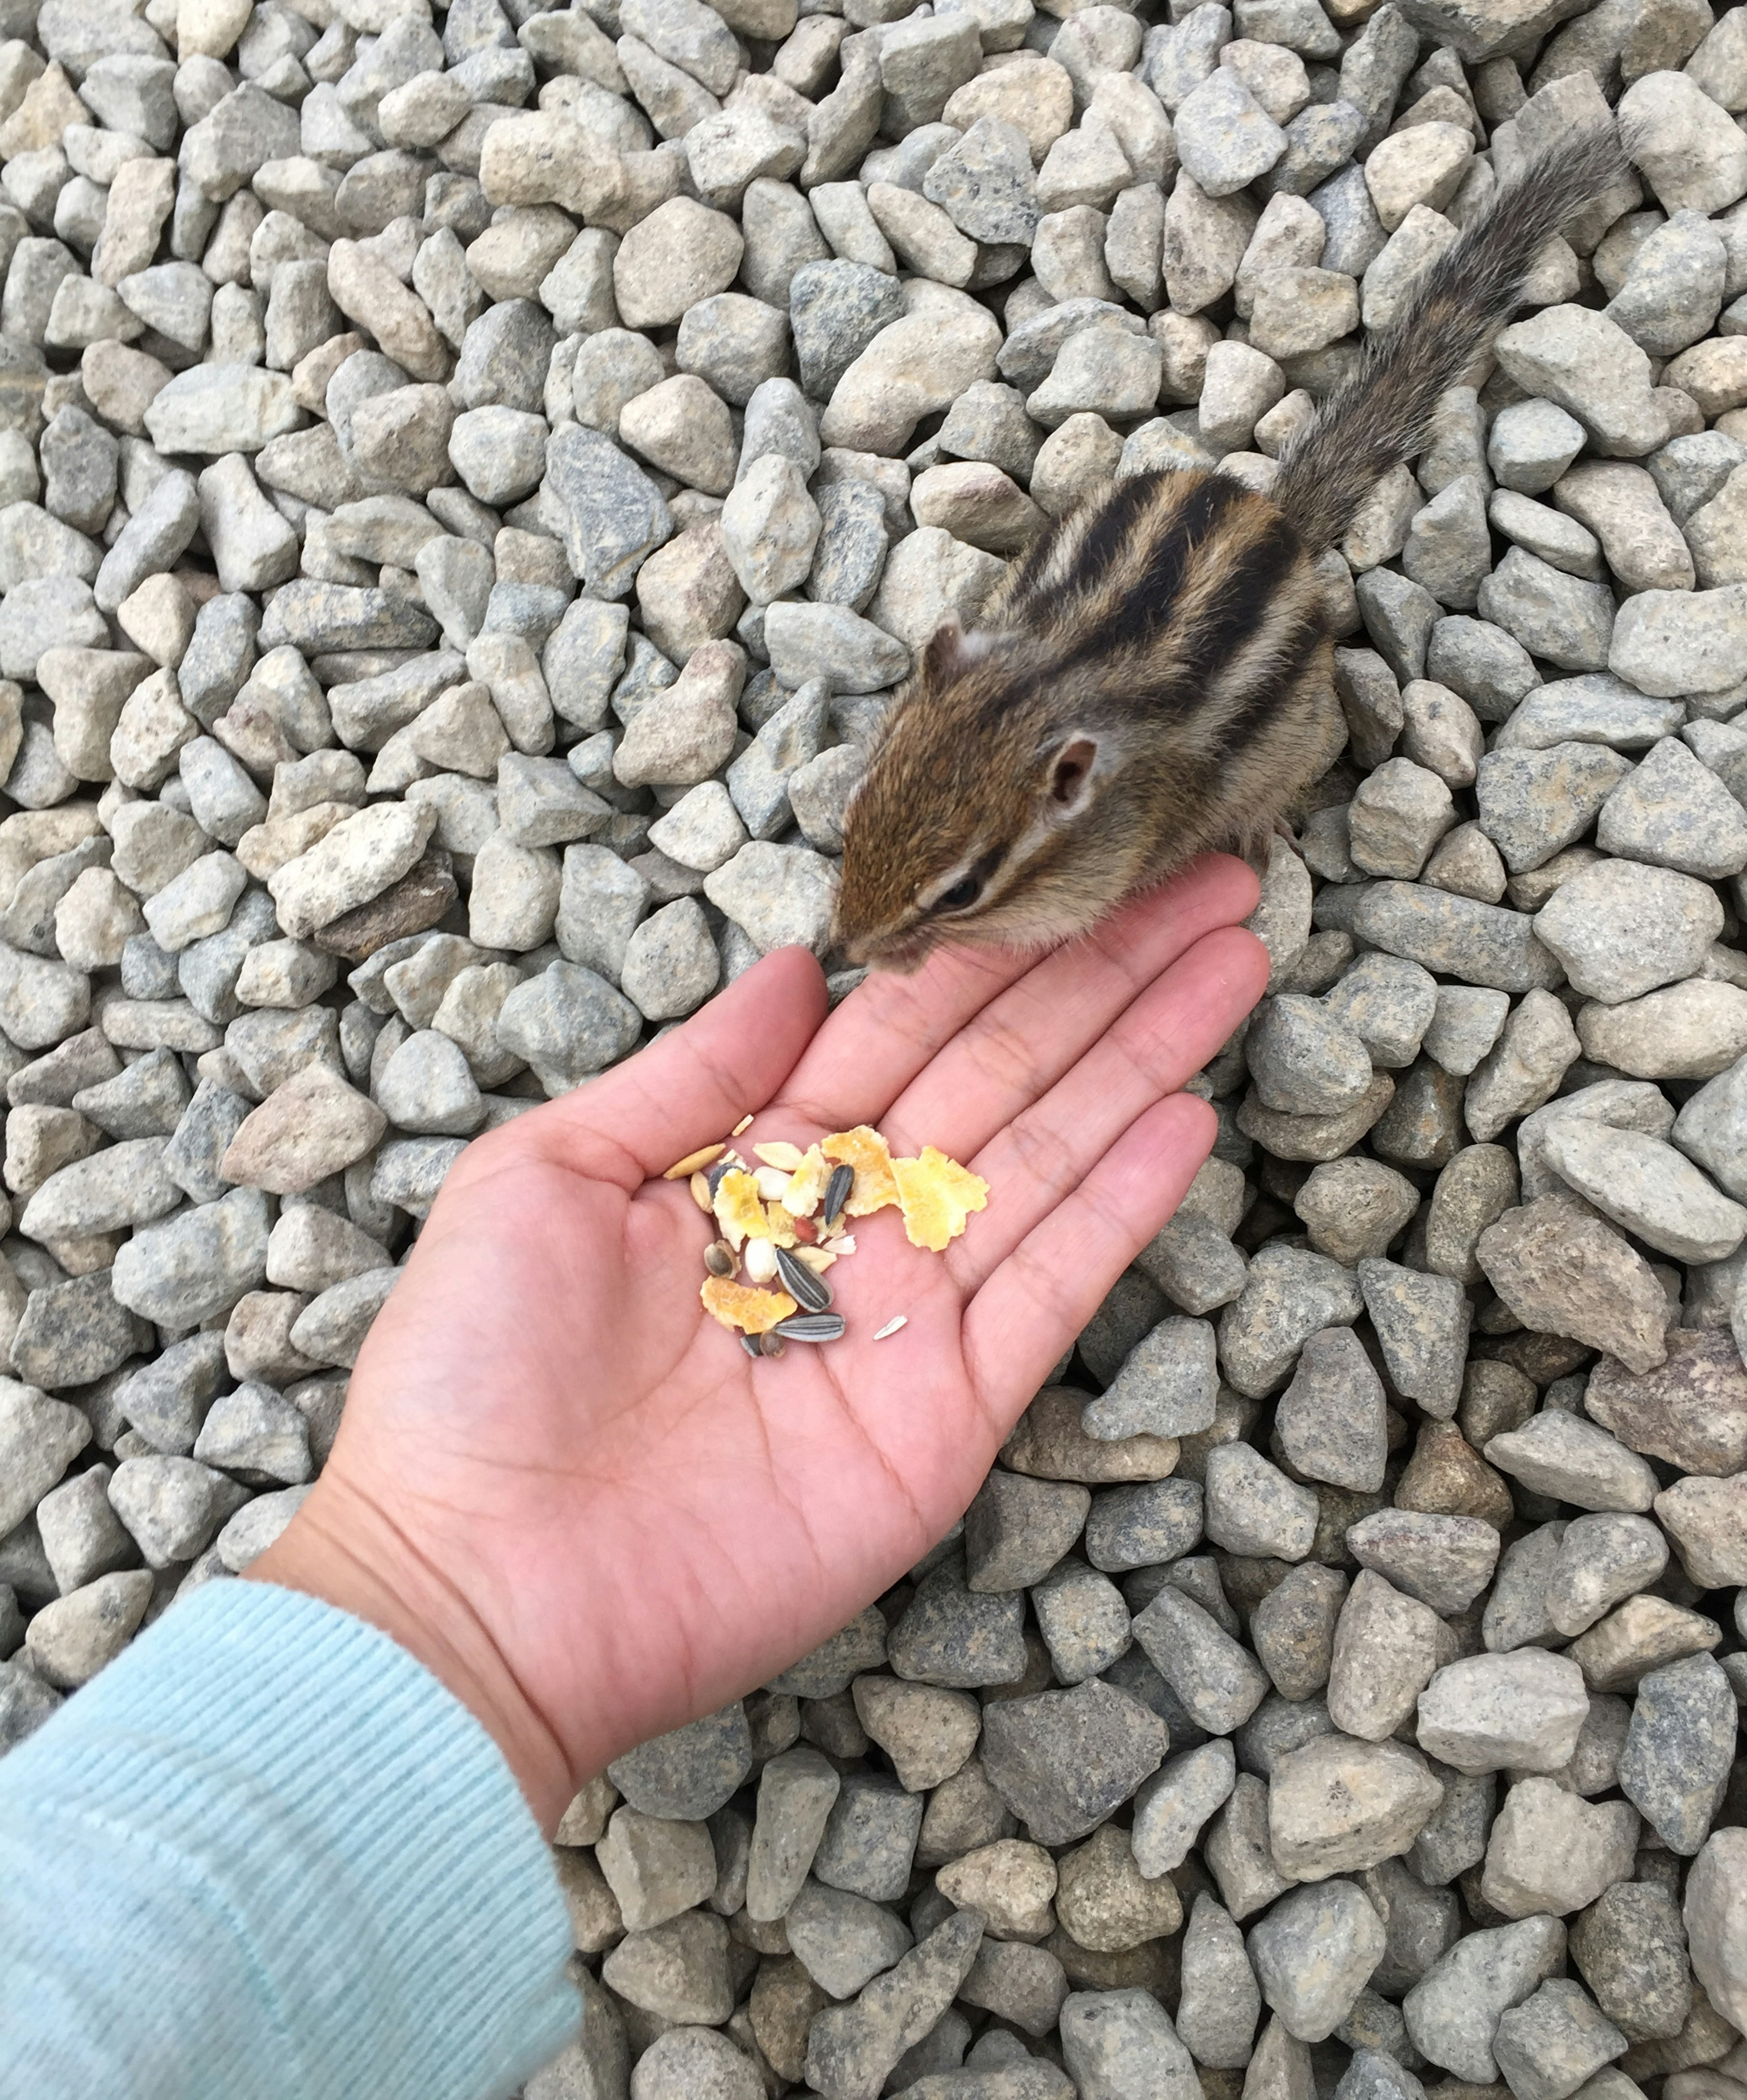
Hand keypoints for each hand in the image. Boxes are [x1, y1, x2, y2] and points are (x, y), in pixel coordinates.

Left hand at [252, 856, 1266, 1830]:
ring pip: (1046, 1155)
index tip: (1076, 860)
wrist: (475, 1589)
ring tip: (1232, 958)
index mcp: (754, 1161)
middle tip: (1209, 882)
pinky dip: (1119, 1204)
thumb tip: (792, 963)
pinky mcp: (943, 1418)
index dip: (994, 943)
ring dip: (1143, 1056)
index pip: (903, 1022)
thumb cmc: (470, 1376)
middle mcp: (845, 1226)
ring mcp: (904, 1320)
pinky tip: (1185, 1114)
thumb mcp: (548, 1174)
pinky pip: (1048, 1289)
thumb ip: (689, 1072)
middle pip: (1000, 1069)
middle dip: (1104, 974)